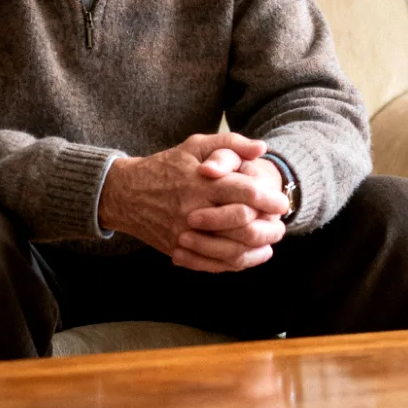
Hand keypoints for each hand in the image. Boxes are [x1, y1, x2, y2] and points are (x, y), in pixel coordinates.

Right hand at [97, 133, 288, 270]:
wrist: (125, 193)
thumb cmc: (165, 166)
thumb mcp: (195, 146)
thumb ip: (230, 144)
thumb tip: (262, 148)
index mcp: (202, 182)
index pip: (245, 193)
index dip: (269, 199)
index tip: (281, 203)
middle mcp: (195, 210)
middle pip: (242, 225)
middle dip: (268, 226)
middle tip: (280, 224)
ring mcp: (185, 233)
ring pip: (230, 250)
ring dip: (256, 249)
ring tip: (270, 243)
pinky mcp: (178, 249)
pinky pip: (213, 264)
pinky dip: (235, 263)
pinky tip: (248, 256)